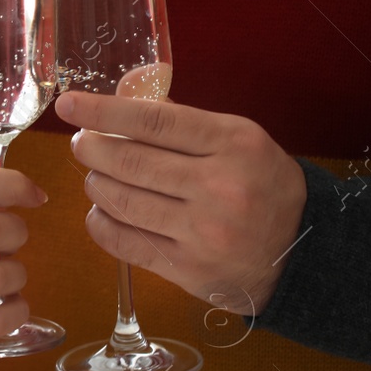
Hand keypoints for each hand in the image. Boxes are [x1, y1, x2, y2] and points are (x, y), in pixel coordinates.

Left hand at [54, 91, 306, 316]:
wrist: (301, 251)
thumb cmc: (264, 184)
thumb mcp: (240, 139)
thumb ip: (184, 122)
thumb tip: (124, 101)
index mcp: (232, 144)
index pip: (152, 123)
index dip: (103, 111)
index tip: (69, 105)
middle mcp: (218, 187)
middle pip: (130, 163)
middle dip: (92, 149)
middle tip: (82, 143)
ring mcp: (201, 233)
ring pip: (122, 202)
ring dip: (96, 185)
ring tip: (97, 176)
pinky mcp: (187, 269)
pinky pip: (124, 243)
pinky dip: (102, 223)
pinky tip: (103, 211)